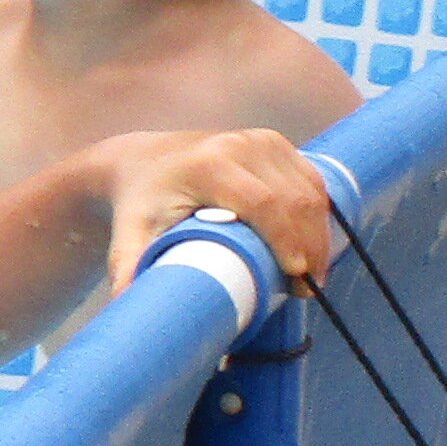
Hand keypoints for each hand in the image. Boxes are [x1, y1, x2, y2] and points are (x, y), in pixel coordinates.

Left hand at [115, 130, 341, 295]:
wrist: (142, 161)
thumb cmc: (139, 202)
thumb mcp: (132, 232)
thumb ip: (128, 266)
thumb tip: (126, 305)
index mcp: (207, 164)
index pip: (262, 203)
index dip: (285, 240)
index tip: (295, 276)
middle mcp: (238, 145)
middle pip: (294, 199)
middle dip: (309, 246)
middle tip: (308, 288)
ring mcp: (260, 141)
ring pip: (310, 191)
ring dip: (319, 234)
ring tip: (314, 274)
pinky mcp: (274, 143)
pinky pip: (312, 180)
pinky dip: (319, 214)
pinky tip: (316, 244)